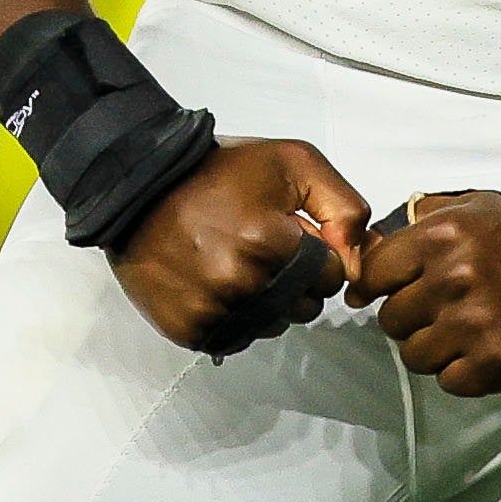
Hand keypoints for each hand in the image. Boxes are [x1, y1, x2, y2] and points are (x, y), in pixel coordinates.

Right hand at [110, 135, 365, 356]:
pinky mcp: (188, 328)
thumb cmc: (218, 171)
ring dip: (266, 303)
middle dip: (296, 282)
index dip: (318, 256)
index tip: (292, 236)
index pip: (331, 277)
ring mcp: (212, 309)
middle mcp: (241, 282)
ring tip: (236, 264)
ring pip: (272, 326)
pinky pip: (235, 338)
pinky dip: (234, 317)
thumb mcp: (293, 163)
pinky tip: (216, 285)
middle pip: (305, 307)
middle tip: (263, 250)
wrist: (139, 186)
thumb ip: (343, 206)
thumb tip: (361, 258)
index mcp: (270, 241)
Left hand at [351, 191, 500, 396]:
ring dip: (434, 350)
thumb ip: (418, 222)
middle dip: (412, 319)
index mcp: (438, 239)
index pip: (373, 275)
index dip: (381, 287)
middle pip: (391, 321)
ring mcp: (472, 326)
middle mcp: (450, 281)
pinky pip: (449, 381)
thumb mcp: (472, 209)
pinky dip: (462, 372)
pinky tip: (482, 352)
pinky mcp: (493, 364)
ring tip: (464, 334)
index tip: (396, 291)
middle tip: (444, 311)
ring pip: (414, 356)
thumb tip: (365, 257)